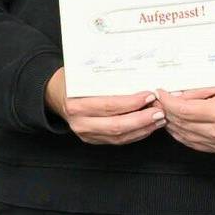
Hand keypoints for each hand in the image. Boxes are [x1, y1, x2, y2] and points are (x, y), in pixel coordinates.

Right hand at [45, 68, 164, 145]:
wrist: (54, 95)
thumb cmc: (73, 80)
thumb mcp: (85, 74)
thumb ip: (107, 77)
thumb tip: (139, 73)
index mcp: (76, 104)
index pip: (109, 105)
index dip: (132, 102)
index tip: (150, 95)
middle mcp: (80, 122)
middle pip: (116, 125)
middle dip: (142, 119)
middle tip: (160, 110)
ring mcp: (86, 133)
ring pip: (119, 136)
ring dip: (143, 128)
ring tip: (160, 119)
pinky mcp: (92, 139)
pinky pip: (117, 140)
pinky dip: (135, 134)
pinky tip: (148, 126)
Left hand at [153, 86, 214, 153]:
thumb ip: (199, 91)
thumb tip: (176, 95)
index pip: (184, 109)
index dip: (168, 101)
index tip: (161, 93)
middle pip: (181, 122)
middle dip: (166, 110)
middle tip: (159, 101)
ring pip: (182, 134)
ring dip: (170, 122)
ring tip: (166, 111)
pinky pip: (190, 142)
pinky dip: (180, 133)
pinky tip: (176, 124)